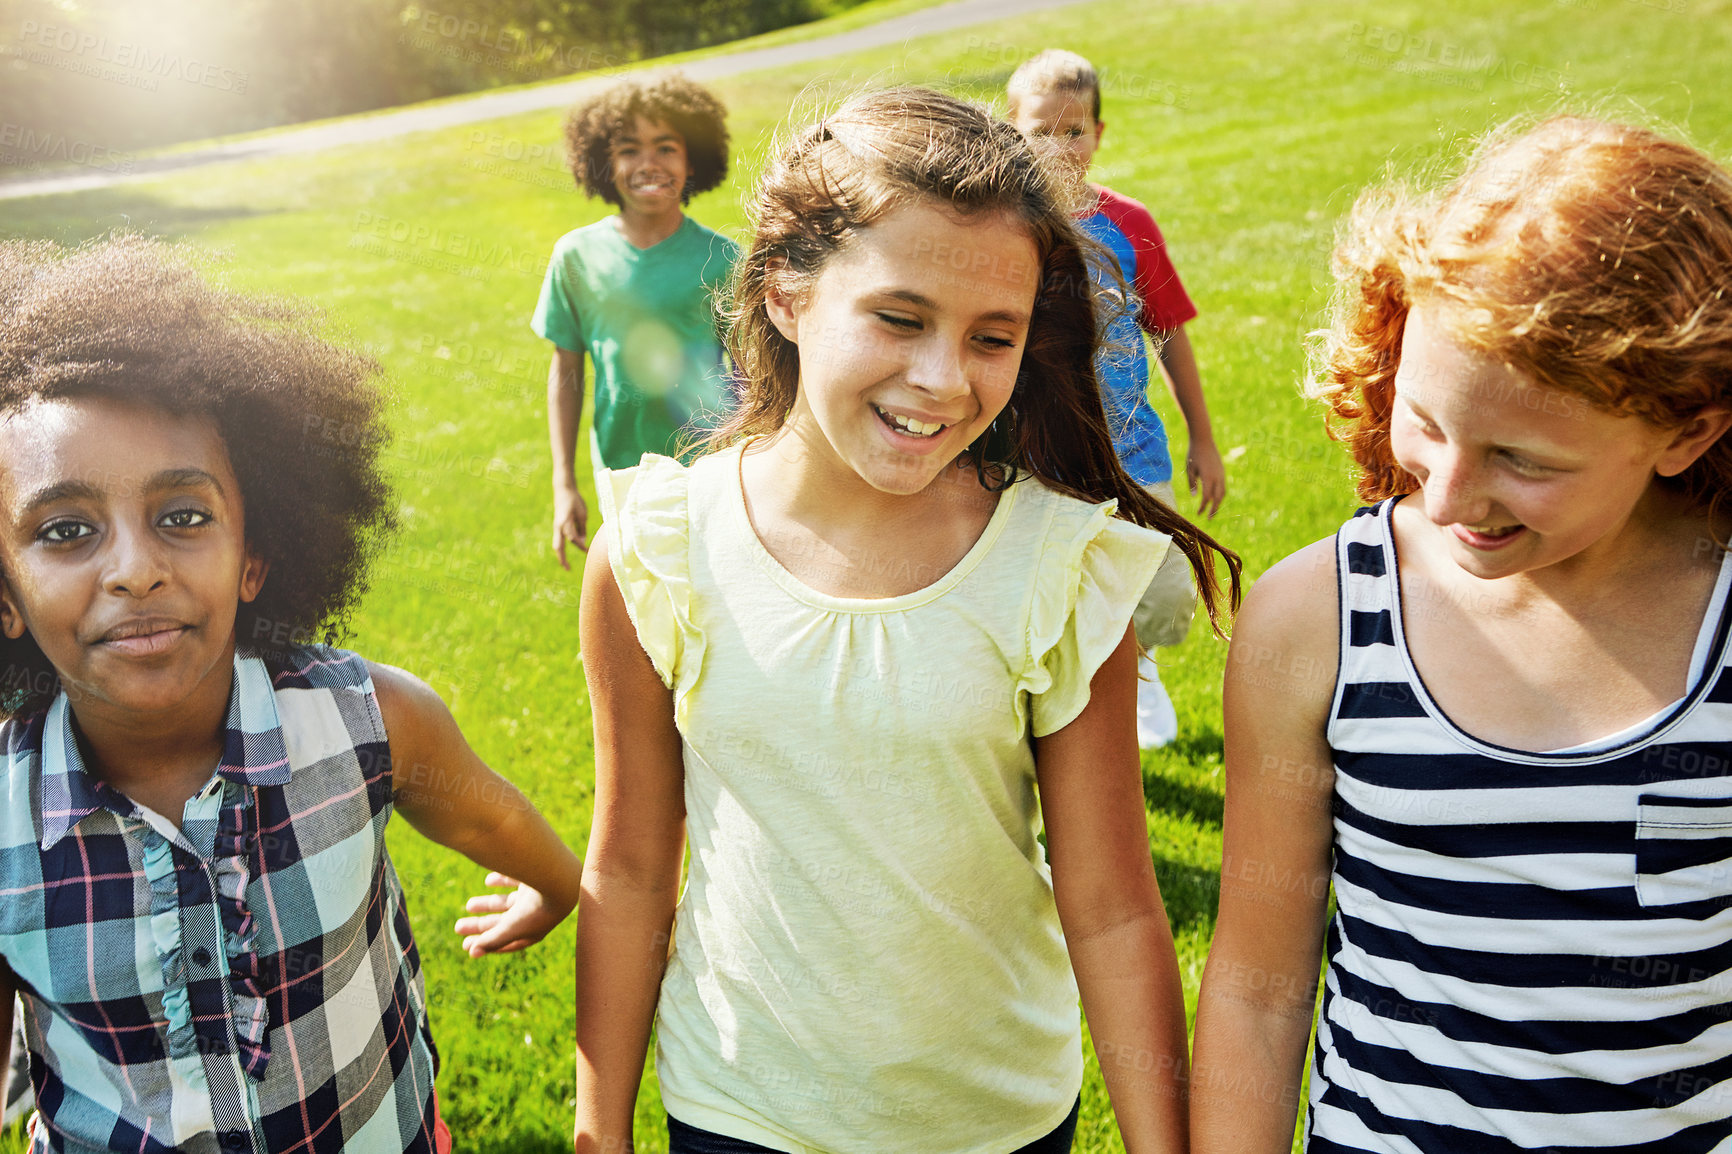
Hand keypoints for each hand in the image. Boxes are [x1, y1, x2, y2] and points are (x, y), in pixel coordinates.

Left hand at [455, 872, 569, 956]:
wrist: (557, 880)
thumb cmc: (535, 910)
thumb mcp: (511, 929)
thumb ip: (492, 940)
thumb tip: (472, 953)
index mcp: (531, 932)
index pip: (505, 942)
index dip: (486, 945)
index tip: (466, 946)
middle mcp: (532, 915)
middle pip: (502, 923)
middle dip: (480, 926)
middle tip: (458, 927)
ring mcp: (532, 896)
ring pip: (505, 902)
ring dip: (487, 904)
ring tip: (468, 905)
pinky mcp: (532, 879)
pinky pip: (514, 880)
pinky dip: (500, 880)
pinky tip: (488, 881)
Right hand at [553, 485, 588, 568]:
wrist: (563, 490)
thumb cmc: (575, 500)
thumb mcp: (582, 513)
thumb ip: (582, 527)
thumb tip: (582, 542)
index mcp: (565, 522)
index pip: (573, 539)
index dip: (581, 546)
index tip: (589, 551)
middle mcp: (558, 526)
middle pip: (559, 546)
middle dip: (562, 558)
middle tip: (568, 569)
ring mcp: (557, 527)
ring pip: (557, 545)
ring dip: (561, 555)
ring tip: (566, 566)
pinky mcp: (557, 526)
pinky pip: (559, 540)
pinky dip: (562, 548)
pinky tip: (566, 555)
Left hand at [1186, 441, 1226, 518]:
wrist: (1204, 439)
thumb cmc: (1193, 454)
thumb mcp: (1189, 469)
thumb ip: (1192, 483)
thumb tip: (1196, 497)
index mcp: (1208, 477)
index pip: (1207, 497)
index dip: (1203, 507)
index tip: (1199, 514)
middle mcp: (1217, 477)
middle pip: (1218, 498)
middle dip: (1214, 509)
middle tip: (1209, 518)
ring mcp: (1221, 474)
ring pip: (1223, 492)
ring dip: (1218, 503)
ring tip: (1213, 511)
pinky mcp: (1222, 471)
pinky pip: (1223, 486)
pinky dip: (1220, 495)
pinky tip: (1215, 498)